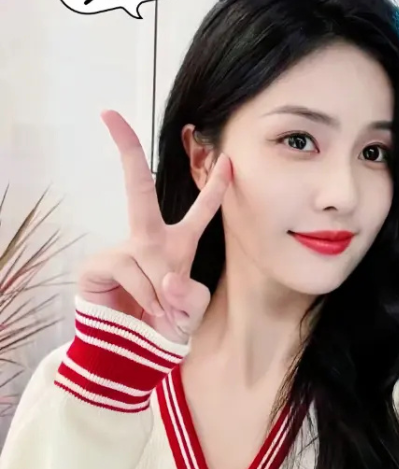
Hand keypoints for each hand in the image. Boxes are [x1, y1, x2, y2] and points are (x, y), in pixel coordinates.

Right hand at [77, 111, 231, 343]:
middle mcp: (150, 240)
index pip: (203, 210)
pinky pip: (132, 273)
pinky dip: (144, 296)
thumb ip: (190, 297)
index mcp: (179, 244)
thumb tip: (168, 279)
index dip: (216, 184)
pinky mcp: (99, 264)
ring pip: (151, 260)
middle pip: (139, 188)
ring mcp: (123, 249)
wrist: (131, 352)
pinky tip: (139, 309)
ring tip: (158, 314)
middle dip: (127, 150)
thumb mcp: (190, 313)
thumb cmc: (165, 325)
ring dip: (161, 295)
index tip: (228, 156)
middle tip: (112, 115)